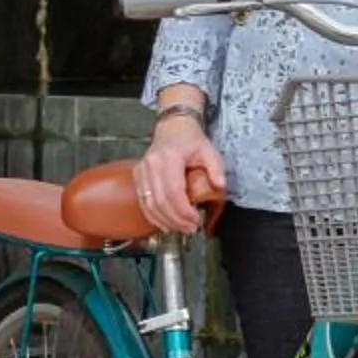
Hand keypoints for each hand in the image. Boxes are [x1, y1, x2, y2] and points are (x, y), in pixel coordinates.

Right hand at [133, 114, 228, 233]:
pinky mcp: (138, 176)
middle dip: (176, 220)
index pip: (173, 191)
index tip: (196, 220)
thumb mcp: (209, 151)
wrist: (172, 128)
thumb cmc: (191, 141)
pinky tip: (166, 225)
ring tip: (181, 229)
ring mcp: (142, 170)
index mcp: (169, 157)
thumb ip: (216, 168)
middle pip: (160, 201)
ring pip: (149, 204)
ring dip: (165, 221)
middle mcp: (151, 164)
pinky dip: (153, 217)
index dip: (183, 211)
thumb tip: (220, 185)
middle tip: (191, 229)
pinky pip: (143, 201)